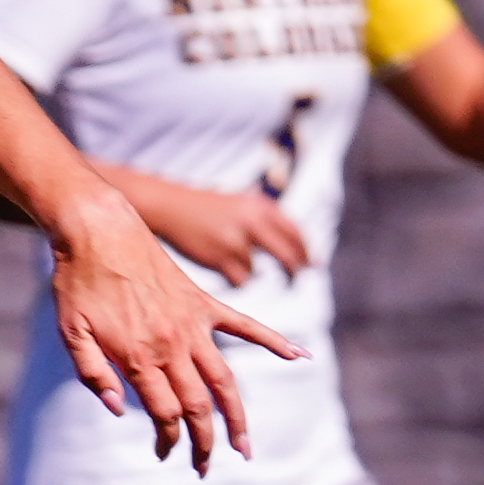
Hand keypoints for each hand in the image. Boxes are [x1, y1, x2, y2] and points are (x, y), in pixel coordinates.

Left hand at [42, 190, 295, 471]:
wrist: (99, 230)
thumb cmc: (77, 284)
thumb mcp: (69, 334)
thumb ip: (92, 375)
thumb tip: (119, 412)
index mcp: (138, 357)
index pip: (165, 414)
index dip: (168, 441)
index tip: (165, 453)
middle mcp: (172, 346)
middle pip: (199, 407)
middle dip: (204, 444)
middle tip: (204, 469)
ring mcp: (193, 324)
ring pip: (225, 381)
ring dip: (237, 418)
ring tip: (245, 448)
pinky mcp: (204, 303)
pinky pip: (247, 326)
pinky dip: (275, 342)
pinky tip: (300, 357)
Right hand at [129, 173, 313, 285]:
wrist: (171, 206)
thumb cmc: (209, 208)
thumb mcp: (244, 205)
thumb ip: (270, 223)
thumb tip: (303, 253)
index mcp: (262, 207)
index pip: (296, 234)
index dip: (306, 251)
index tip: (312, 264)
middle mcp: (253, 222)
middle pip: (287, 256)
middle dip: (294, 270)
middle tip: (295, 279)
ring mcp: (235, 240)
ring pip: (256, 270)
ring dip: (246, 270)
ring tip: (228, 259)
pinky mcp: (218, 257)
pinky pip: (240, 280)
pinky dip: (234, 278)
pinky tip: (221, 267)